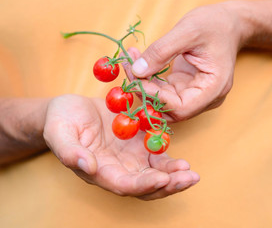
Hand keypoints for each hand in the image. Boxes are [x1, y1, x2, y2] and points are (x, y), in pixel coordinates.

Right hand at [43, 94, 198, 199]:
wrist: (70, 109)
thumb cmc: (61, 121)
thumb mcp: (59, 132)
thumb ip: (70, 151)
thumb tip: (88, 166)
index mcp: (99, 171)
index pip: (123, 185)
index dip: (143, 185)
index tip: (162, 179)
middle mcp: (117, 168)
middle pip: (145, 185)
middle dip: (168, 185)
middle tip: (188, 178)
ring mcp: (129, 156)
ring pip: (155, 172)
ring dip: (174, 175)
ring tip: (189, 172)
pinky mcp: (137, 142)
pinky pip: (156, 153)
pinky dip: (169, 158)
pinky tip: (182, 158)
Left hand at [123, 2, 245, 121]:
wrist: (227, 24)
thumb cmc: (214, 25)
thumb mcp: (187, 31)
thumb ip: (161, 52)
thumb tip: (137, 70)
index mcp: (213, 89)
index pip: (181, 108)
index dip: (156, 98)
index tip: (137, 78)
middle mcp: (205, 98)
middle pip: (170, 108)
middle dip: (146, 91)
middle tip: (129, 68)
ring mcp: (195, 94)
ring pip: (163, 101)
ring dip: (144, 84)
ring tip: (130, 62)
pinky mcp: (185, 88)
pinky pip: (163, 91)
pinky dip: (149, 79)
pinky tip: (138, 63)